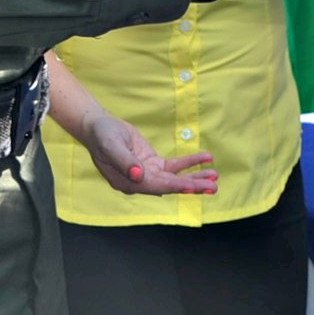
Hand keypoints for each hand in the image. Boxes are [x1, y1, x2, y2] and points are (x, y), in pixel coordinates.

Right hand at [82, 113, 217, 197]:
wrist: (98, 127)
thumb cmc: (102, 136)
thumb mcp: (111, 145)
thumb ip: (124, 161)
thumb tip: (139, 175)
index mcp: (128, 182)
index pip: (156, 186)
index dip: (175, 187)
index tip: (193, 187)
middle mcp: (140, 182)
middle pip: (170, 185)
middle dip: (192, 186)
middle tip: (213, 187)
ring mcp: (147, 174)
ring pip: (175, 177)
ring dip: (194, 176)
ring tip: (215, 176)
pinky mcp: (153, 163)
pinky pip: (174, 166)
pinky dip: (190, 162)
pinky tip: (206, 158)